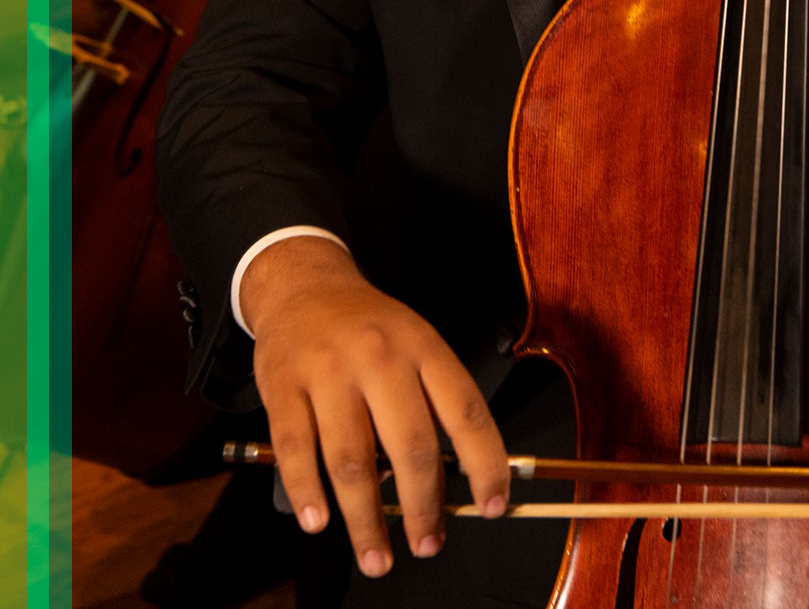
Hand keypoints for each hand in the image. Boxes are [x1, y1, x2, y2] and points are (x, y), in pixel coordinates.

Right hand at [243, 238, 509, 575]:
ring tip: (377, 556)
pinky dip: (307, 493)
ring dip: (365, 520)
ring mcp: (328, 370)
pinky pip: (295, 449)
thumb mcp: (414, 342)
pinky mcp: (283, 385)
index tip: (492, 505)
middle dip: (423, 506)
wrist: (304, 286)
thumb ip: (433, 401)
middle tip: (428, 544)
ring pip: (352, 459)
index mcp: (422, 345)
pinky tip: (319, 521)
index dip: (485, 463)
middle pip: (410, 445)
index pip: (465, 410)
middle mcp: (379, 356)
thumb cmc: (369, 328)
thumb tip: (453, 481)